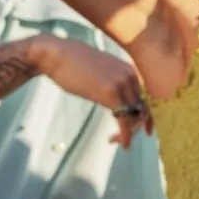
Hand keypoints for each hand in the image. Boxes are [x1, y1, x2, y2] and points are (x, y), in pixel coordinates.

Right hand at [30, 35, 150, 148]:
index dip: (139, 116)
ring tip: (115, 141)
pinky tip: (123, 144)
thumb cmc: (71, 62)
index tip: (134, 128)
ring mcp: (122, 84)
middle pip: (142, 108)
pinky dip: (125, 134)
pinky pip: (125, 119)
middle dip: (135, 126)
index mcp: (129, 70)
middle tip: (119, 138)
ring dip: (129, 132)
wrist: (55, 54)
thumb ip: (111, 82)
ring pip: (135, 115)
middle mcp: (131, 76)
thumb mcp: (99, 71)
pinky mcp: (111, 94)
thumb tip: (112, 97)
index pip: (142, 98)